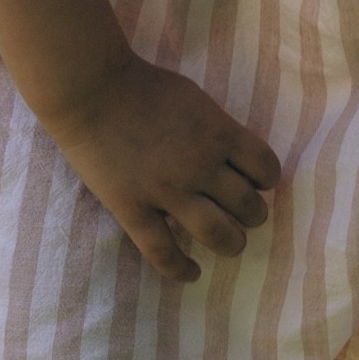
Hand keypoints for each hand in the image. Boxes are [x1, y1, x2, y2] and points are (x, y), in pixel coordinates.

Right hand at [42, 54, 282, 281]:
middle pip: (247, 206)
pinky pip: (163, 252)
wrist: (91, 91)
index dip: (267, 179)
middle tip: (246, 215)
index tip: (259, 182)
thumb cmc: (144, 86)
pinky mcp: (134, 210)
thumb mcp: (197, 99)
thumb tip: (235, 157)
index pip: (265, 167)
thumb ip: (218, 128)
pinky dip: (181, 268)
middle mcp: (200, 166)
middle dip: (254, 215)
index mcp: (219, 133)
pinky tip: (193, 272)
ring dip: (232, 243)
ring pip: (217, 234)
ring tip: (231, 242)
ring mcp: (167, 192)